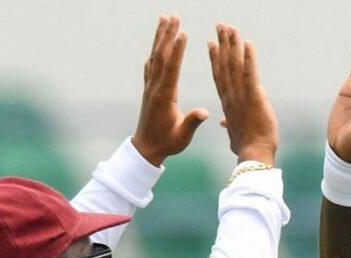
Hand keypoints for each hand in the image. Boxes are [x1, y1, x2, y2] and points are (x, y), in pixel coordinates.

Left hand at [132, 15, 209, 166]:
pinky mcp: (149, 89)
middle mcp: (155, 87)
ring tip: (164, 20)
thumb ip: (192, 122)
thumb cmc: (167, 143)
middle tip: (173, 16)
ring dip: (160, 37)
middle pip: (161, 56)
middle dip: (168, 35)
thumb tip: (205, 113)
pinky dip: (155, 51)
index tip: (182, 33)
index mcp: (165, 96)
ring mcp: (150, 87)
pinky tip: (158, 44)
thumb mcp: (182, 136)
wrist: (145, 149)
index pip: (172, 68)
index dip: (177, 50)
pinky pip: (151, 64)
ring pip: (155, 56)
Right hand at [208, 23, 277, 164]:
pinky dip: (249, 57)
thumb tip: (223, 122)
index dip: (215, 59)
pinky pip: (250, 73)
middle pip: (224, 64)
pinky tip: (247, 43)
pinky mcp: (254, 97)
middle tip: (220, 26)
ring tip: (230, 28)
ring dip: (233, 44)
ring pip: (234, 65)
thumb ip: (228, 124)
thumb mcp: (233, 135)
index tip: (211, 44)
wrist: (253, 154)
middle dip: (222, 43)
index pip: (219, 76)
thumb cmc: (245, 147)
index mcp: (226, 103)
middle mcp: (231, 96)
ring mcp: (241, 95)